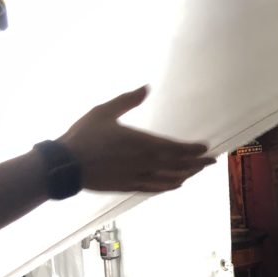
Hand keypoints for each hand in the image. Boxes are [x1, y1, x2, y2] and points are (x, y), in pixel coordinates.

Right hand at [57, 86, 213, 192]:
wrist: (65, 165)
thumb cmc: (83, 136)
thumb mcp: (104, 111)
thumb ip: (127, 100)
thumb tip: (146, 88)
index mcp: (140, 143)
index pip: (174, 148)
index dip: (192, 149)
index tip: (205, 147)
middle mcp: (143, 162)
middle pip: (178, 165)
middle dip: (197, 163)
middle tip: (211, 161)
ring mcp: (136, 177)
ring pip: (169, 179)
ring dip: (187, 175)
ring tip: (198, 171)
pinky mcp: (128, 187)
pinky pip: (155, 189)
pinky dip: (169, 186)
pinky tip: (177, 184)